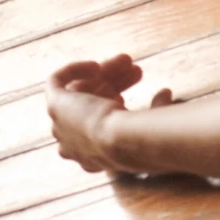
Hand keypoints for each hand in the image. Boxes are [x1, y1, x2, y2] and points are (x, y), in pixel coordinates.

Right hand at [46, 53, 175, 174]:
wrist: (120, 142)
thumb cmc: (142, 142)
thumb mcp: (153, 126)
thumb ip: (158, 110)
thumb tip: (166, 91)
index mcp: (95, 159)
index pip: (102, 126)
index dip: (119, 105)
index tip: (142, 90)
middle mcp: (75, 146)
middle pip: (93, 105)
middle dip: (117, 84)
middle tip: (137, 70)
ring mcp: (62, 127)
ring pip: (81, 92)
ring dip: (104, 73)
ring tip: (127, 60)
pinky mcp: (54, 107)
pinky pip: (56, 82)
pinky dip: (74, 70)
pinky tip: (97, 65)